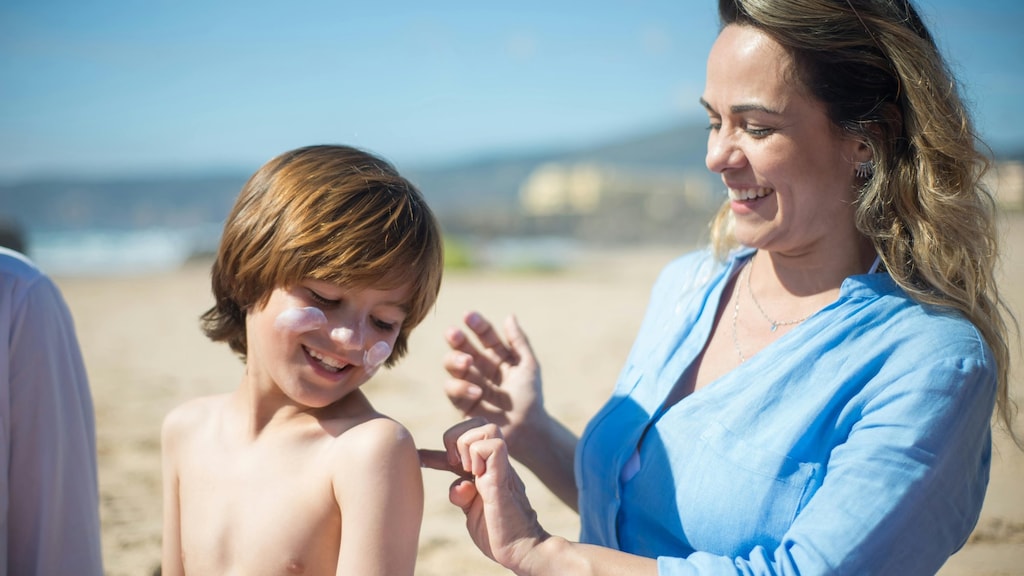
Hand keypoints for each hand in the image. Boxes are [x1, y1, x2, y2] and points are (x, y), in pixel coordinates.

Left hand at [419, 419, 548, 570]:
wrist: (522, 549)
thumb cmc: (498, 532)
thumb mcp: (471, 510)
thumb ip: (462, 494)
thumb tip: (458, 484)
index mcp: (485, 470)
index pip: (462, 444)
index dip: (437, 450)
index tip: (420, 459)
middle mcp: (494, 464)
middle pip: (478, 423)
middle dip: (455, 436)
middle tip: (452, 464)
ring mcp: (500, 468)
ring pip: (487, 428)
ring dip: (467, 444)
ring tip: (466, 470)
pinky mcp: (503, 479)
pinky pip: (494, 447)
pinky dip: (478, 455)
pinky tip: (476, 476)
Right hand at [443, 312, 542, 452]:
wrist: (528, 429)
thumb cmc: (531, 397)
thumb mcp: (529, 366)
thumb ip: (519, 341)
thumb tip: (509, 316)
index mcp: (498, 356)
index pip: (485, 335)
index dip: (477, 325)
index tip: (469, 316)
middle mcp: (481, 367)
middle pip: (463, 347)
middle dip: (457, 339)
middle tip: (453, 333)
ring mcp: (470, 384)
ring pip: (452, 365)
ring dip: (455, 360)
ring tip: (467, 362)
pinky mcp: (462, 403)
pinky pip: (452, 389)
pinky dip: (461, 387)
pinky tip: (476, 391)